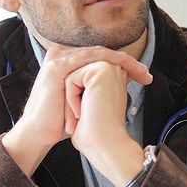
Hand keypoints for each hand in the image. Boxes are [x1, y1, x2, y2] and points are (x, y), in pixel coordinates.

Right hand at [2, 46, 151, 175]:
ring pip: (99, 53)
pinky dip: (112, 62)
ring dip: (124, 61)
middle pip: (101, 53)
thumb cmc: (62, 121)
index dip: (123, 64)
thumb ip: (97, 85)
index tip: (142, 77)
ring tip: (142, 73)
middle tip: (146, 75)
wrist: (40, 133)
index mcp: (66, 60)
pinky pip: (91, 57)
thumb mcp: (83, 99)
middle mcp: (61, 55)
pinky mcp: (59, 66)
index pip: (99, 57)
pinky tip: (127, 68)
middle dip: (128, 63)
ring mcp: (59, 58)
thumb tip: (124, 79)